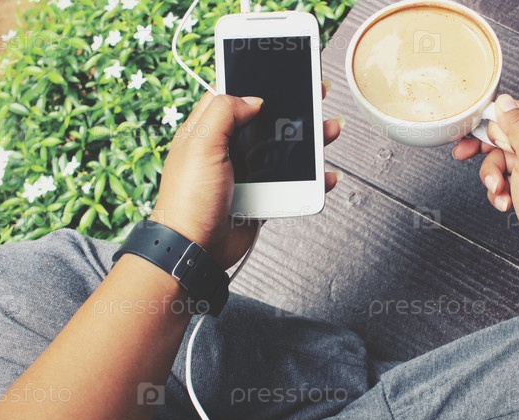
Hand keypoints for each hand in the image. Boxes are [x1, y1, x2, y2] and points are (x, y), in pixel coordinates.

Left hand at [151, 84, 341, 268]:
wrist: (197, 248)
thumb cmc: (188, 201)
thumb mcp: (200, 144)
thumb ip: (224, 112)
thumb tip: (253, 100)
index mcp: (208, 129)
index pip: (234, 95)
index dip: (256, 82)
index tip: (281, 72)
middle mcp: (228, 148)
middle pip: (267, 120)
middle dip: (294, 108)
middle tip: (316, 96)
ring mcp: (247, 172)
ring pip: (284, 150)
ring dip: (311, 141)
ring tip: (330, 130)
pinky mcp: (263, 195)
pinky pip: (292, 182)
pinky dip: (312, 179)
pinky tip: (326, 174)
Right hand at [453, 95, 518, 262]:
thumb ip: (518, 124)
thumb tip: (504, 101)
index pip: (516, 111)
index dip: (494, 121)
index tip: (473, 131)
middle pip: (501, 137)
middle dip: (489, 155)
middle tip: (468, 158)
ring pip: (497, 161)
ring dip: (493, 177)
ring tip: (500, 191)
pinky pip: (501, 180)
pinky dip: (499, 192)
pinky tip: (505, 202)